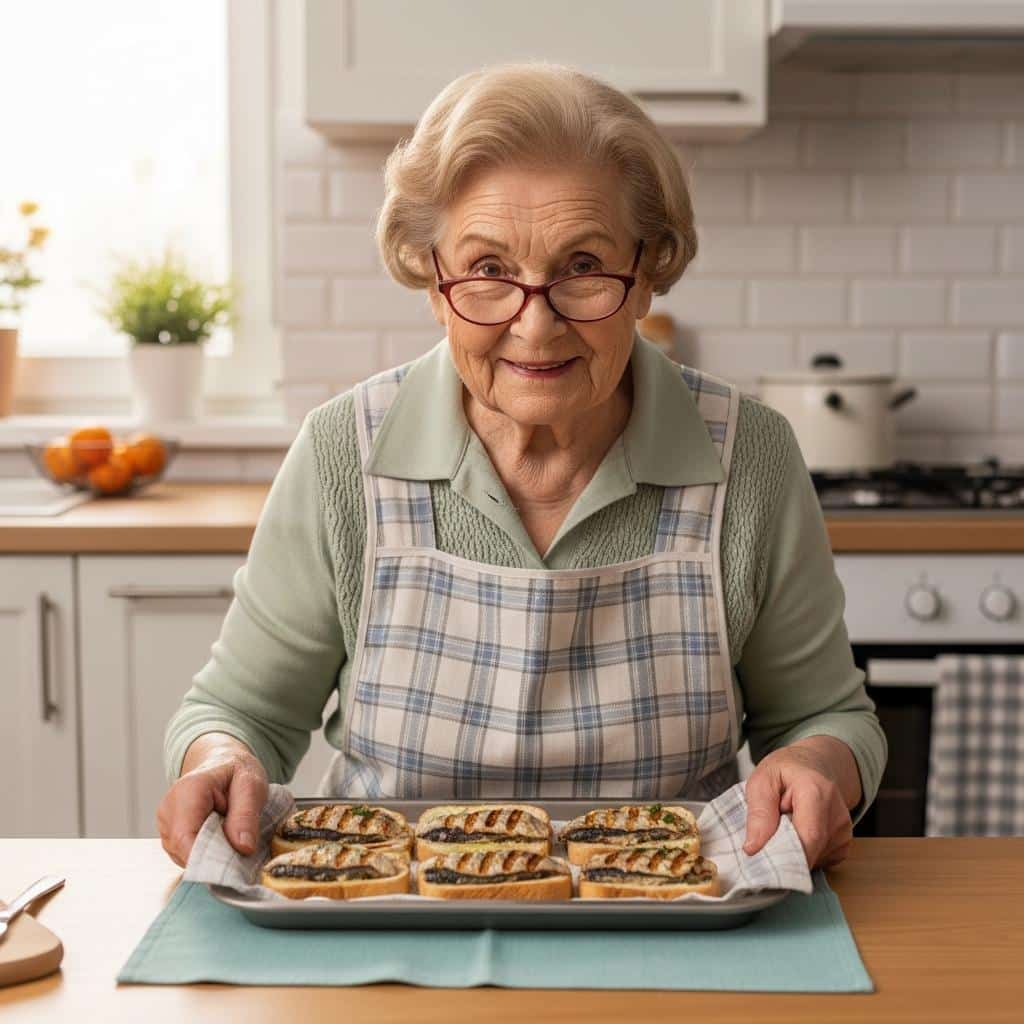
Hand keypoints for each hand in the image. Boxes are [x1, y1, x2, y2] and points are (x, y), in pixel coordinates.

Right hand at [156, 733, 267, 866]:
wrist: (223, 763)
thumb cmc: (236, 772)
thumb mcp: (251, 785)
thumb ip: (246, 815)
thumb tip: (243, 848)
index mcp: (188, 791)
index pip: (185, 837)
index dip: (205, 858)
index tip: (231, 866)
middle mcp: (168, 809)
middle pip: (183, 850)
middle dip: (212, 857)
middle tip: (239, 848)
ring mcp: (165, 824)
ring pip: (183, 856)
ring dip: (209, 855)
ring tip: (229, 836)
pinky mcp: (169, 835)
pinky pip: (184, 854)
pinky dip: (203, 853)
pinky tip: (218, 838)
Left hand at [741, 738, 856, 868]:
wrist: (816, 765)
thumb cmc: (787, 770)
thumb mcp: (763, 779)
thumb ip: (759, 811)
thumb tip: (753, 848)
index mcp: (817, 792)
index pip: (808, 837)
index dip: (784, 856)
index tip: (760, 860)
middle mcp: (837, 815)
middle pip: (808, 852)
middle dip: (782, 854)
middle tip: (762, 841)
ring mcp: (844, 832)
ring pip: (811, 859)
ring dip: (791, 852)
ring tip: (783, 827)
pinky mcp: (844, 845)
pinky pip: (818, 860)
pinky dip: (802, 853)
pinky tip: (796, 833)